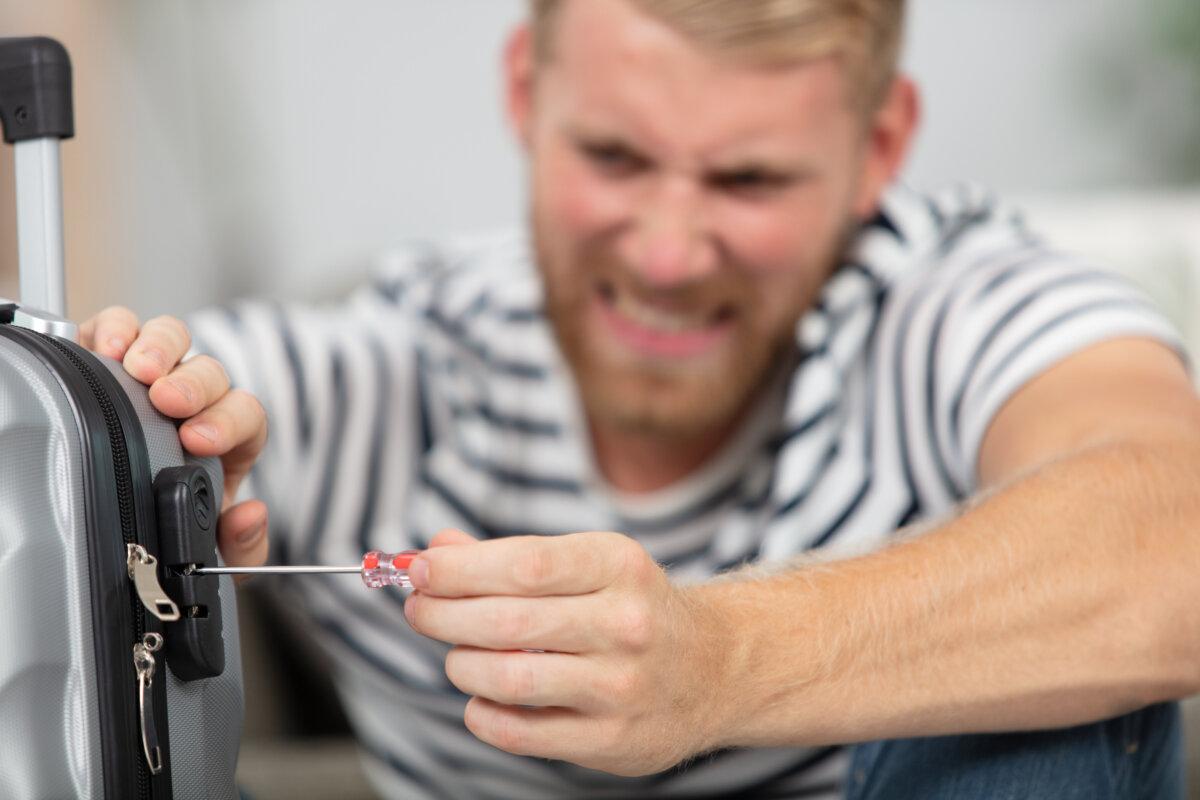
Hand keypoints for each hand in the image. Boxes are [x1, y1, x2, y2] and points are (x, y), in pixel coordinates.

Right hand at [80, 307, 268, 574]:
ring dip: (157, 348)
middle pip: (209, 371)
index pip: (245, 414)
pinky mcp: (109, 357)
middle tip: (168, 400)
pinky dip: (112, 329)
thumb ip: (241, 544)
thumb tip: (249, 516)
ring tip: (138, 368)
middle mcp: (196, 398)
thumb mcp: (209, 546)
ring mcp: (154, 372)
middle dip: (193, 384)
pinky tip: (104, 346)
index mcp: (228, 437)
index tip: (201, 441)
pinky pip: (118, 327)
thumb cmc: (169, 515)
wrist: (121, 514)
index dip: (228, 421)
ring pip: (171, 338)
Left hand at [404, 528, 726, 775]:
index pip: (524, 564)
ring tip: (456, 656)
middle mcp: (626, 623)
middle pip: (507, 622)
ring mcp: (622, 686)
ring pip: (509, 678)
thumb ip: (513, 557)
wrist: (713, 669)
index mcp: (619, 565)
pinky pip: (522, 732)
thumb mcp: (590, 564)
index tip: (419, 569)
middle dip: (444, 615)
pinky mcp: (612, 739)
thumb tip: (437, 550)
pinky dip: (483, 714)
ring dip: (461, 665)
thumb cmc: (634, 608)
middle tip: (419, 610)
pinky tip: (480, 699)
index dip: (459, 569)